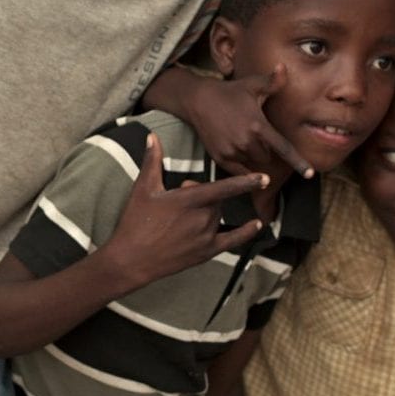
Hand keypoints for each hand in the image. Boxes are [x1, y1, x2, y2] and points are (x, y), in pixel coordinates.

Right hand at [104, 136, 267, 290]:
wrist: (131, 259)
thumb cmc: (135, 222)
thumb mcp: (143, 189)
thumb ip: (152, 161)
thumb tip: (152, 136)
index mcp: (190, 199)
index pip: (224, 187)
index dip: (246, 182)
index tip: (263, 176)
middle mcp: (203, 217)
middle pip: (217, 200)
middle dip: (203, 197)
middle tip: (178, 204)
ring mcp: (206, 236)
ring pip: (219, 216)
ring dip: (209, 212)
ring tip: (181, 219)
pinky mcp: (206, 252)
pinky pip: (232, 240)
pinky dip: (246, 232)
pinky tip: (257, 225)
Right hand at [183, 65, 315, 179]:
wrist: (198, 100)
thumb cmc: (230, 91)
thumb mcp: (253, 84)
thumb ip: (272, 82)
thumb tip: (284, 67)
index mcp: (258, 125)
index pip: (283, 148)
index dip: (298, 162)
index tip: (309, 174)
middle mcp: (246, 141)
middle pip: (267, 157)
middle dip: (265, 149)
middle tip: (254, 133)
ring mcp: (232, 151)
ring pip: (253, 163)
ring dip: (252, 155)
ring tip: (240, 136)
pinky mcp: (220, 158)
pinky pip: (238, 171)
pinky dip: (242, 165)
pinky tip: (237, 149)